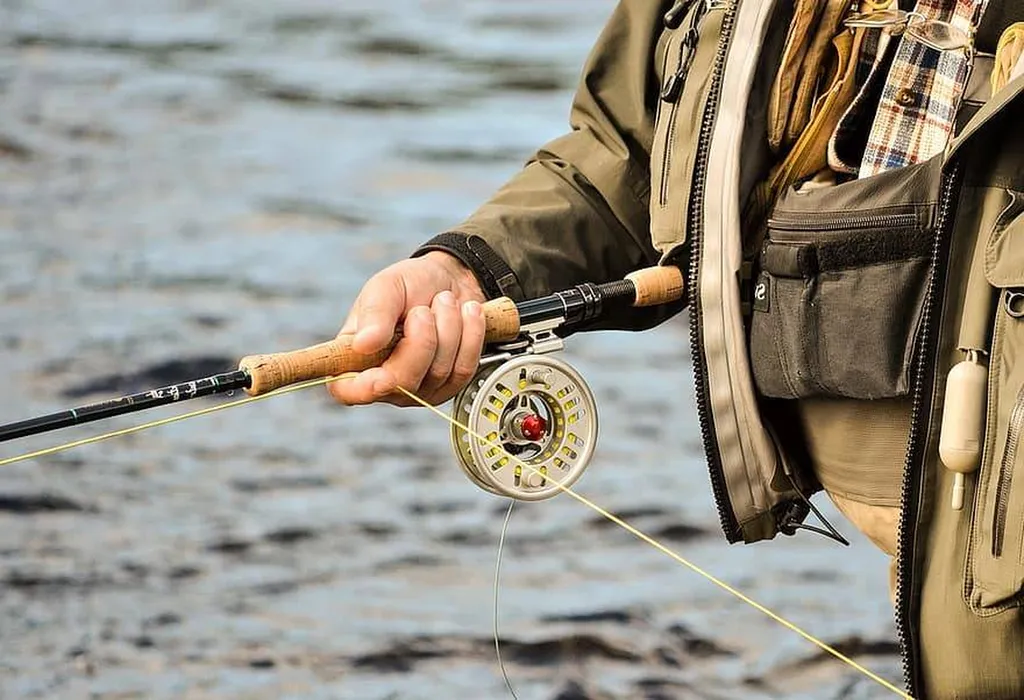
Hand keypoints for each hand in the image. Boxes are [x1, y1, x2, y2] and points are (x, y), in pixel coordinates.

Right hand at [328, 251, 487, 406]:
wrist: (451, 281)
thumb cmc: (410, 286)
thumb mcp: (386, 287)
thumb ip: (374, 314)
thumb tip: (363, 344)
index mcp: (355, 358)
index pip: (348, 390)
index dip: (364, 389)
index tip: (382, 376)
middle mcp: (384, 381)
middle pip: (402, 382)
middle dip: (422, 338)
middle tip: (423, 309)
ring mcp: (418, 388)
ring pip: (438, 372)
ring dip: (448, 328)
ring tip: (443, 302)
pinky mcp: (450, 386)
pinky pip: (464, 369)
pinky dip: (470, 334)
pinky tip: (467, 314)